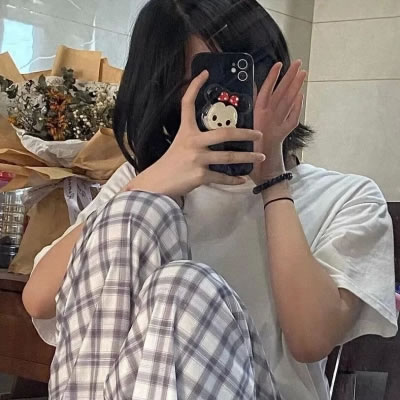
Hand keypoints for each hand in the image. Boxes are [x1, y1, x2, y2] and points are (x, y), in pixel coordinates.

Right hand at [124, 70, 264, 200]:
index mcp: (186, 131)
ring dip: (247, 157)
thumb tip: (216, 138)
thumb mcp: (179, 144)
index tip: (205, 73)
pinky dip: (234, 180)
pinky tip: (243, 179)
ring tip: (260, 156)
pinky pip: (222, 177)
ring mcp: (197, 159)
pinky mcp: (200, 176)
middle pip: (224, 134)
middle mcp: (193, 142)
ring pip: (229, 157)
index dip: (194, 87)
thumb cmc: (170, 164)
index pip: (188, 104)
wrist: (158, 183)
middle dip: (245, 133)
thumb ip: (195, 139)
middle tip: (259, 134)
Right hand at [251, 60, 306, 183]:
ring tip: (303, 73)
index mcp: (258, 116)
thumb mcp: (240, 133)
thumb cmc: (247, 154)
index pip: (266, 92)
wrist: (262, 171)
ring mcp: (280, 124)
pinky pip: (294, 116)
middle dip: (290, 78)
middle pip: (282, 94)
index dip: (272, 78)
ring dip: (297, 87)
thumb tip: (246, 97)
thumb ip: (243, 115)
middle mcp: (270, 117)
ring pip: (290, 102)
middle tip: (298, 64)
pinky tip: (300, 97)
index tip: (278, 65)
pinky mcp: (285, 132)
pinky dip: (297, 105)